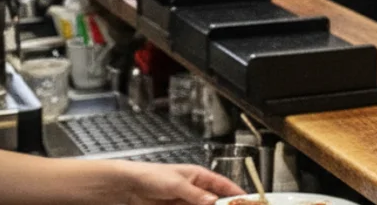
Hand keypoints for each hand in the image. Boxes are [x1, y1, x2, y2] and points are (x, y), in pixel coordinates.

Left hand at [115, 161, 243, 204]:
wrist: (128, 187)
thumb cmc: (151, 175)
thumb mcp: (177, 184)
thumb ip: (196, 195)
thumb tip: (213, 201)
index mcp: (198, 177)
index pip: (223, 185)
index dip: (236, 193)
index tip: (248, 200)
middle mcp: (194, 190)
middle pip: (215, 201)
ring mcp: (185, 202)